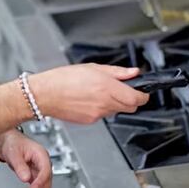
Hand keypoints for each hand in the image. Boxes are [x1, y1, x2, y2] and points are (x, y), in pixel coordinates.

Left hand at [0, 130, 51, 187]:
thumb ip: (19, 165)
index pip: (45, 168)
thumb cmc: (12, 142)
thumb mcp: (13, 152)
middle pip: (47, 176)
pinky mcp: (33, 173)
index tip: (34, 187)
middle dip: (43, 185)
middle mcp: (42, 161)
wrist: (7, 141)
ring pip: (44, 181)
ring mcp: (38, 167)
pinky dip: (36, 187)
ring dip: (40, 187)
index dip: (41, 179)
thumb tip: (26, 177)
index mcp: (40, 153)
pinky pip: (37, 182)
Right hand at [29, 63, 148, 123]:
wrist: (45, 94)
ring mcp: (98, 114)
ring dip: (115, 102)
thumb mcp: (93, 67)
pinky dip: (102, 107)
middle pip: (131, 107)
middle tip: (124, 89)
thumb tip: (133, 73)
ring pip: (117, 110)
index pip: (137, 98)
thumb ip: (117, 72)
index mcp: (107, 87)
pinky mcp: (91, 121)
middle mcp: (104, 102)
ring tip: (100, 91)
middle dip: (131, 99)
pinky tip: (90, 99)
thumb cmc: (63, 79)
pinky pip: (103, 114)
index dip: (143, 94)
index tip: (142, 90)